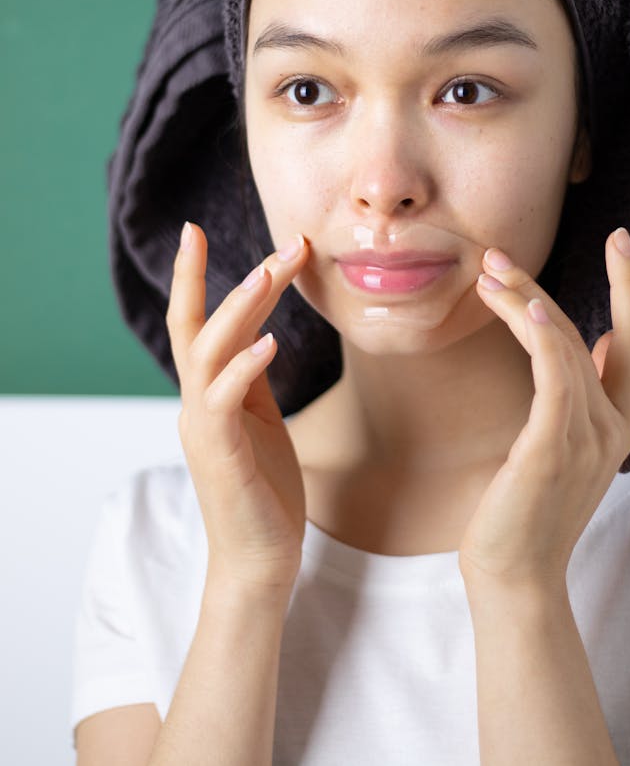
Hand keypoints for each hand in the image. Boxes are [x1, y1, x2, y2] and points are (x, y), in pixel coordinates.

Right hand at [166, 223, 308, 594]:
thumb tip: (262, 334)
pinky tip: (270, 342)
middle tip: (270, 239)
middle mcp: (197, 402)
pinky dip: (245, 367)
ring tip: (269, 272)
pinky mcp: (220, 454)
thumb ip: (252, 379)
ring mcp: (203, 427)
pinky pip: (225, 400)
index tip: (199, 231)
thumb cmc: (265, 490)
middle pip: (196, 324)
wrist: (260, 560)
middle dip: (219, 275)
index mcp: (209, 392)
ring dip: (238, 309)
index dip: (200, 276)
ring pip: (209, 352)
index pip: (198, 322)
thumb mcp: (262, 420)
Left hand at [458, 227, 629, 592]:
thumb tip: (604, 342)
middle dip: (542, 287)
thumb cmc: (529, 509)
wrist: (515, 577)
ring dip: (525, 304)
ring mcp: (587, 441)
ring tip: (486, 274)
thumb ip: (589, 395)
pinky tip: (529, 310)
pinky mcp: (552, 452)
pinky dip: (545, 341)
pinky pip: (556, 383)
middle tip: (498, 254)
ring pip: (563, 350)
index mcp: (618, 424)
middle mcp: (612, 428)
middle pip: (587, 335)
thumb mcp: (568, 445)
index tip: (620, 242)